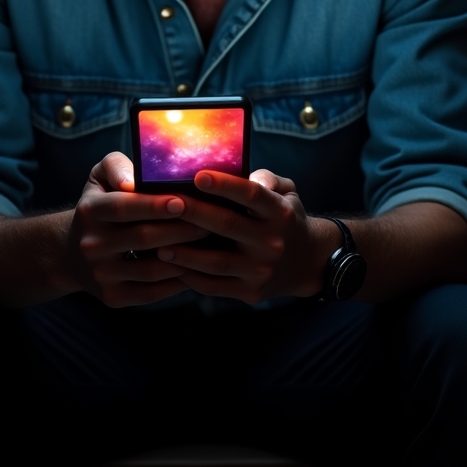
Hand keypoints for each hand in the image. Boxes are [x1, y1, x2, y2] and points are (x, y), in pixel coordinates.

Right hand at [66, 152, 211, 307]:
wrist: (72, 252)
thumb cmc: (100, 204)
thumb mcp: (99, 177)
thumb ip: (116, 167)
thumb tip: (133, 181)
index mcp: (90, 210)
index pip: (124, 207)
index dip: (154, 205)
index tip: (184, 200)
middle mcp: (91, 245)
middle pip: (143, 238)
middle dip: (182, 229)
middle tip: (212, 221)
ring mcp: (101, 275)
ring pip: (152, 269)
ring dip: (186, 256)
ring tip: (210, 243)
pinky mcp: (112, 297)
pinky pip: (152, 292)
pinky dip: (178, 281)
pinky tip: (196, 266)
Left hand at [156, 170, 336, 302]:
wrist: (307, 262)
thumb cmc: (286, 219)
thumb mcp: (287, 192)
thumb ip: (267, 178)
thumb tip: (247, 174)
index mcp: (280, 212)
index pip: (251, 194)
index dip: (225, 185)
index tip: (199, 175)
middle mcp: (272, 242)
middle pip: (227, 225)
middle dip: (194, 213)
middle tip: (167, 203)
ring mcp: (261, 270)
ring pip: (216, 262)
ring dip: (185, 253)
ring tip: (158, 244)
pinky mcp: (251, 291)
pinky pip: (215, 286)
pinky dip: (191, 277)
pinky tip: (173, 266)